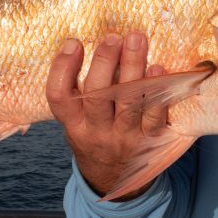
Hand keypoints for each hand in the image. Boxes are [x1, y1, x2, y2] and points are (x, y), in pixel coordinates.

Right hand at [45, 31, 167, 198]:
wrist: (113, 180)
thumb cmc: (94, 137)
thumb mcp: (75, 122)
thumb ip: (77, 93)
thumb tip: (86, 44)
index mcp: (72, 125)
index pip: (59, 97)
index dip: (63, 69)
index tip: (72, 43)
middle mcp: (96, 133)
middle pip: (97, 96)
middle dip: (104, 62)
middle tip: (113, 37)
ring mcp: (124, 138)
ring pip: (128, 102)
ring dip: (133, 68)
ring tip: (137, 39)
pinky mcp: (150, 140)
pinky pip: (155, 116)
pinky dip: (158, 92)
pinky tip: (159, 70)